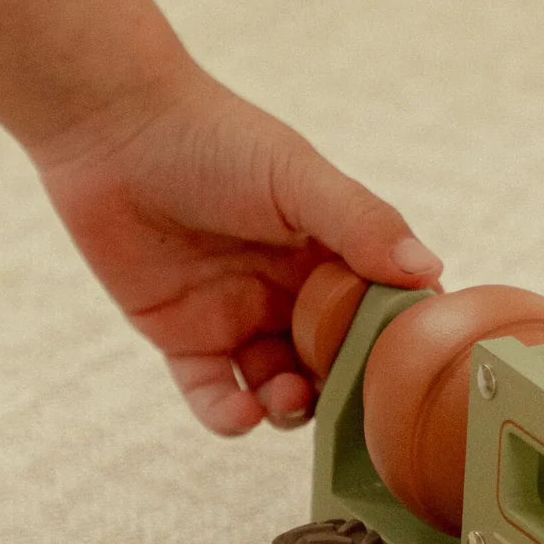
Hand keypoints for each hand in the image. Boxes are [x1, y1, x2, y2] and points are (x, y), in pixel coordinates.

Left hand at [30, 61, 442, 434]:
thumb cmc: (215, 139)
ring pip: (278, 386)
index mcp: (328, 251)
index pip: (376, 310)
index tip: (408, 368)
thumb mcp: (299, 178)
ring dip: (291, 406)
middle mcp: (288, 290)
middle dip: (343, 388)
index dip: (392, 342)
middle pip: (331, 361)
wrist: (115, 129)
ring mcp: (237, 317)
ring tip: (288, 398)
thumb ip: (362, 223)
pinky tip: (244, 411)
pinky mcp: (183, 338)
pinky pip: (212, 393)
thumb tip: (428, 270)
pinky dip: (230, 414)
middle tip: (345, 399)